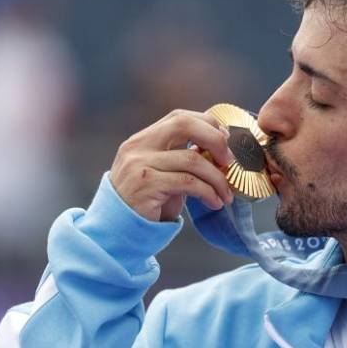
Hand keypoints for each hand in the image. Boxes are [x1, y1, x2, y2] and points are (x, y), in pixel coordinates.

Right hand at [110, 109, 236, 221]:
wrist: (117, 231)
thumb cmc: (146, 203)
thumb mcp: (160, 174)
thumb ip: (180, 158)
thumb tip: (220, 149)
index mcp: (142, 140)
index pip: (179, 117)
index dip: (207, 124)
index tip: (225, 140)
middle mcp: (138, 147)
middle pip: (183, 125)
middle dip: (214, 140)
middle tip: (230, 161)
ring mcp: (140, 165)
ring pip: (192, 159)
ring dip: (217, 178)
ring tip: (226, 194)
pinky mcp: (147, 186)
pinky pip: (188, 183)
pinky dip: (208, 192)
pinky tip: (214, 202)